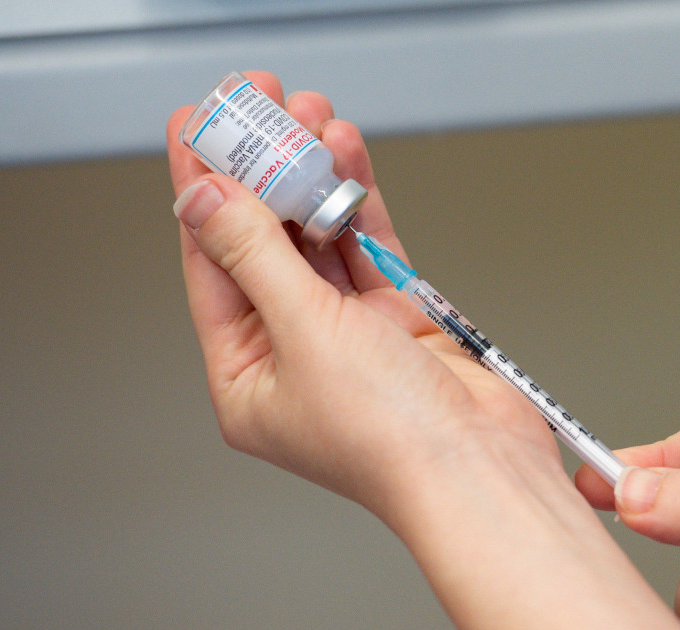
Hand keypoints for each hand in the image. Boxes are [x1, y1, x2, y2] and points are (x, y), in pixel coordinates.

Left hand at [167, 73, 561, 523]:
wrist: (481, 467)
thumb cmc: (391, 438)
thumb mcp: (303, 333)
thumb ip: (255, 256)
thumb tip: (207, 200)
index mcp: (247, 378)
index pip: (212, 268)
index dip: (203, 195)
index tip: (198, 134)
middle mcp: (295, 357)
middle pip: (265, 247)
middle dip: (264, 176)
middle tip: (260, 111)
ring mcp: (351, 339)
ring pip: (320, 241)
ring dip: (314, 180)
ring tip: (308, 119)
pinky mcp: (401, 323)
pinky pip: (369, 250)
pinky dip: (358, 205)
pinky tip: (345, 158)